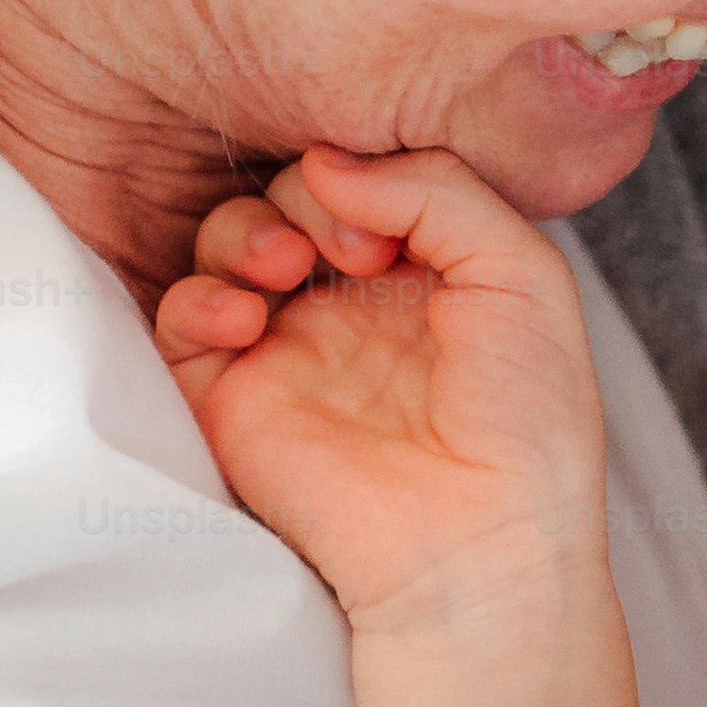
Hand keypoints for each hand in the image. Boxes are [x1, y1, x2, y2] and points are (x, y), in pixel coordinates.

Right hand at [148, 146, 605, 633]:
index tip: (389, 217)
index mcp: (429, 275)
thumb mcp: (525, 276)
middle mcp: (354, 308)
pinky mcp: (231, 402)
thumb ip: (439, 190)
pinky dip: (198, 297)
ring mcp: (289, 353)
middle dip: (304, 196)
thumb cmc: (524, 424)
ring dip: (244, 232)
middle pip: (291, 199)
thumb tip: (325, 164)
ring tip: (283, 267)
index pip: (367, 181)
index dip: (364, 172)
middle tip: (349, 248)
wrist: (478, 542)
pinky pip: (181, 322)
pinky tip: (246, 315)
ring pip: (229, 245)